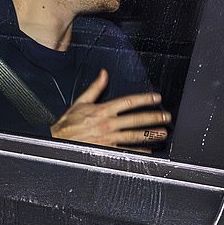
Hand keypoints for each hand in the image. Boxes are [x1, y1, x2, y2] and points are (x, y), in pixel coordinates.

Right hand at [50, 68, 170, 151]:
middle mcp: (107, 123)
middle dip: (153, 117)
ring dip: (150, 134)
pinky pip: (126, 151)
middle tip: (166, 117)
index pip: (128, 102)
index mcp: (102, 110)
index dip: (144, 99)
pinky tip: (149, 150)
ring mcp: (108, 138)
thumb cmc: (68, 122)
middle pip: (135, 119)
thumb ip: (95, 88)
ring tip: (162, 133)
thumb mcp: (81, 101)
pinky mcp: (106, 150)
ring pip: (133, 135)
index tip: (156, 97)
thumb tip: (104, 73)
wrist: (57, 141)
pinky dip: (139, 151)